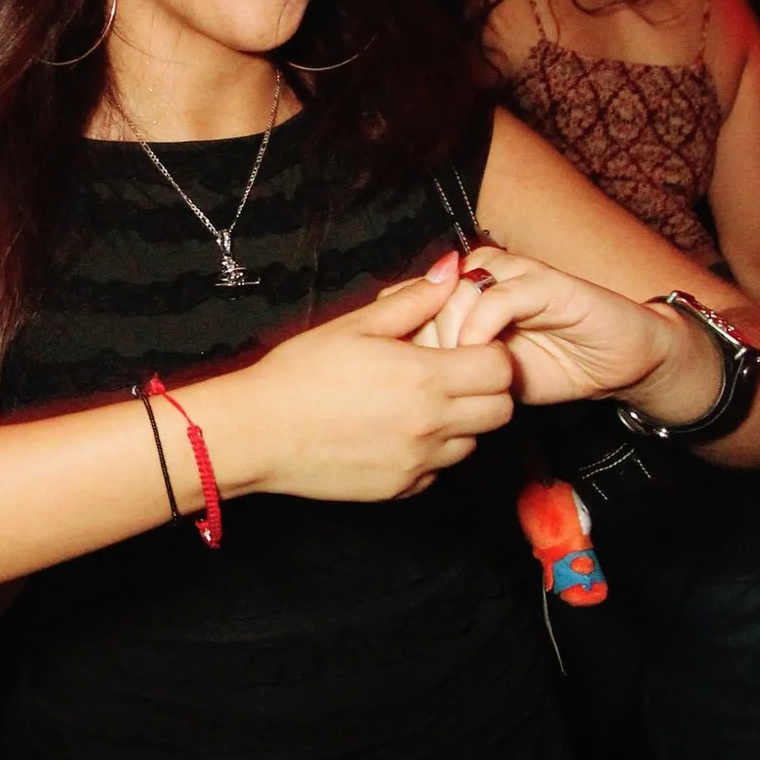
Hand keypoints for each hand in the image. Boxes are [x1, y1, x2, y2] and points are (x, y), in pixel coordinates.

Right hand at [196, 258, 514, 503]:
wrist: (257, 432)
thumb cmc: (300, 373)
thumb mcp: (356, 325)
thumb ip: (413, 300)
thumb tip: (452, 269)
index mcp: (425, 378)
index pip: (501, 368)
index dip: (490, 352)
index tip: (464, 345)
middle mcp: (431, 425)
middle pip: (501, 410)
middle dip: (486, 389)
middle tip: (451, 373)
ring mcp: (418, 463)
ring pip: (473, 443)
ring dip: (461, 422)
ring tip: (420, 403)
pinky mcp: (401, 489)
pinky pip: (439, 469)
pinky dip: (431, 452)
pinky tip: (397, 431)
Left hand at [422, 246, 724, 416]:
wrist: (621, 362)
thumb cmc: (556, 366)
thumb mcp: (490, 375)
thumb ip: (452, 366)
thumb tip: (401, 380)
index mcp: (468, 291)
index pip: (411, 299)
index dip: (399, 336)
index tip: (396, 377)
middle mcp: (486, 273)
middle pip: (427, 294)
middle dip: (421, 340)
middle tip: (427, 378)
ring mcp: (516, 274)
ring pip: (458, 289)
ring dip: (450, 333)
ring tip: (454, 371)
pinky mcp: (546, 282)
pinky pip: (497, 296)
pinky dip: (481, 327)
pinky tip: (481, 355)